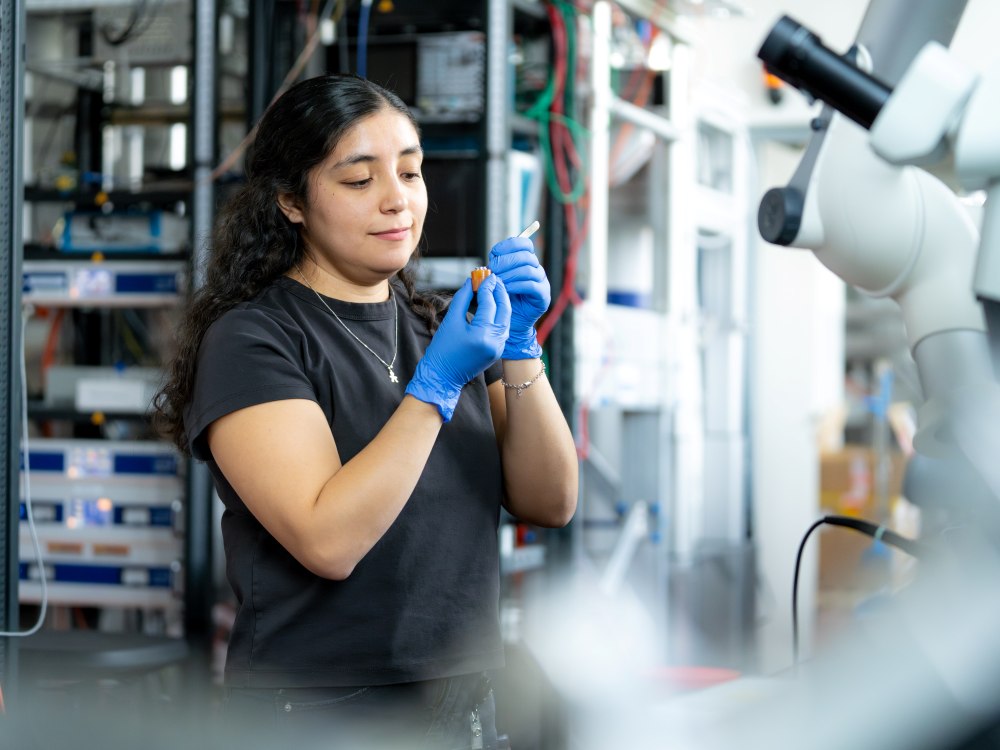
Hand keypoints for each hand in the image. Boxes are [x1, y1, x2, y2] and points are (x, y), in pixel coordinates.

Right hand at [405, 273, 510, 421]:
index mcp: (482, 334)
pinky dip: (499, 314)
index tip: (484, 274)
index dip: (487, 286)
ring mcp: (498, 347)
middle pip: (504, 309)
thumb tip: (471, 282)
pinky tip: (492, 304)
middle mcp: (495, 341)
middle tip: (492, 278)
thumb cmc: (442, 349)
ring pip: (506, 318)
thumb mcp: (451, 321)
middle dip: (499, 291)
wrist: (442, 377)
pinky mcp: (497, 350)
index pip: (489, 303)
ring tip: (493, 288)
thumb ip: (463, 299)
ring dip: (501, 301)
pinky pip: (502, 327)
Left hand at [488, 236, 549, 359]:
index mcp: (525, 261)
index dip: (508, 245)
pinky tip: (506, 290)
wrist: (509, 325)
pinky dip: (517, 285)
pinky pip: (531, 285)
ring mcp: (541, 282)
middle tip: (492, 270)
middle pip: (525, 255)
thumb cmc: (499, 301)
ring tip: (498, 282)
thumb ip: (492, 271)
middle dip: (506, 261)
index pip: (523, 243)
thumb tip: (484, 266)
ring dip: (510, 274)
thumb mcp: (493, 283)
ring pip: (528, 269)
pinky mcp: (543, 296)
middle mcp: (536, 269)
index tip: (493, 254)